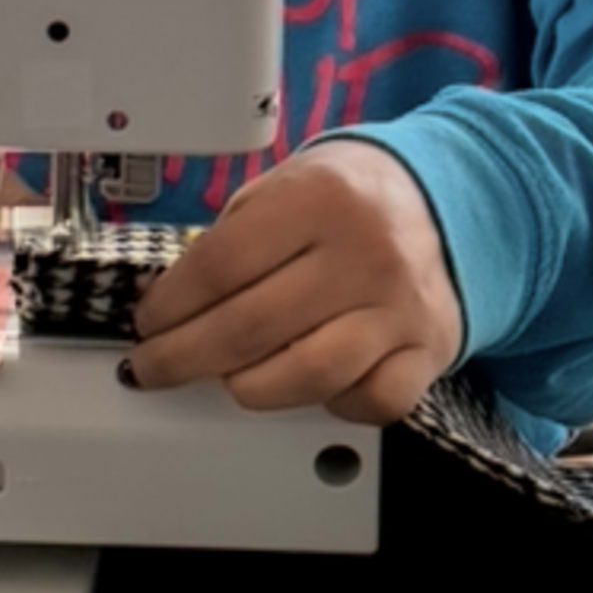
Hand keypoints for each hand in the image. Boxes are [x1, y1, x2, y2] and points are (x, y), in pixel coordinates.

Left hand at [126, 140, 461, 418]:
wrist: (444, 201)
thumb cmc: (348, 199)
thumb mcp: (282, 186)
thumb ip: (230, 242)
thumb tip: (170, 308)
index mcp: (320, 198)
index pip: (220, 266)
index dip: (169, 305)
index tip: (147, 323)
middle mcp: (366, 252)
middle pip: (250, 327)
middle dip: (182, 358)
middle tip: (154, 366)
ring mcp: (400, 307)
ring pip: (307, 375)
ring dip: (247, 387)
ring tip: (224, 377)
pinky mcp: (427, 349)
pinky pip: (370, 402)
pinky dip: (330, 405)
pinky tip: (305, 387)